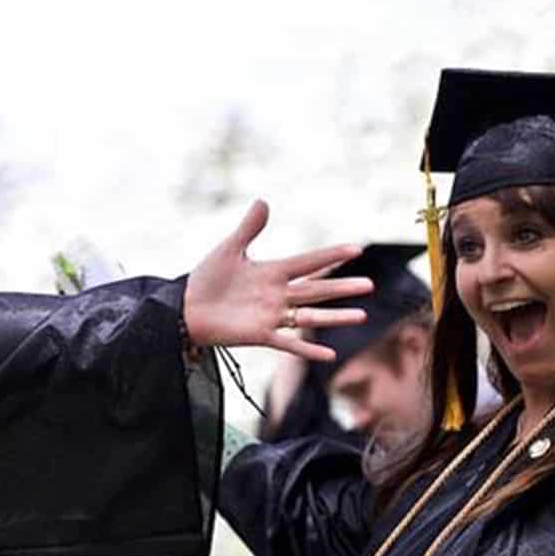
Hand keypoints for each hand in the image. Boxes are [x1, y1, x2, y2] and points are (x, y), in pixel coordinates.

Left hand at [183, 201, 372, 360]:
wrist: (185, 309)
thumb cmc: (205, 279)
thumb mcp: (228, 250)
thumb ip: (248, 229)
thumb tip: (263, 201)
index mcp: (271, 272)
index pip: (308, 262)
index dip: (330, 256)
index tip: (355, 249)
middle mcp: (277, 295)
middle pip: (316, 290)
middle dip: (342, 287)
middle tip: (370, 284)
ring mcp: (270, 316)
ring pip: (309, 317)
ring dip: (334, 316)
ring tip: (362, 314)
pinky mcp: (259, 335)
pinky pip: (288, 344)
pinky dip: (307, 350)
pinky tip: (329, 354)